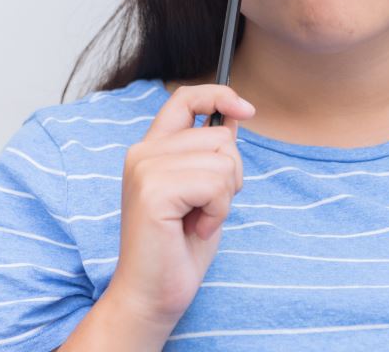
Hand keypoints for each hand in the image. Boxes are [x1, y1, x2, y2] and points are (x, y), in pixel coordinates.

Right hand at [107, 84, 254, 329]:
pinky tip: (195, 229)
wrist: (152, 296)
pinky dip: (218, 211)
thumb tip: (235, 113)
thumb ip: (213, 153)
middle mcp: (142, 152)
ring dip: (224, 198)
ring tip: (197, 221)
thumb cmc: (179, 249)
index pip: (184, 98)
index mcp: (151, 149)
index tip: (246, 109)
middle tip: (205, 210)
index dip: (218, 94)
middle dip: (230, 176)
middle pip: (220, 136)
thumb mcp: (205, 191)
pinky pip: (215, 184)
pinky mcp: (153, 191)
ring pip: (222, 160)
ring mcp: (145, 169)